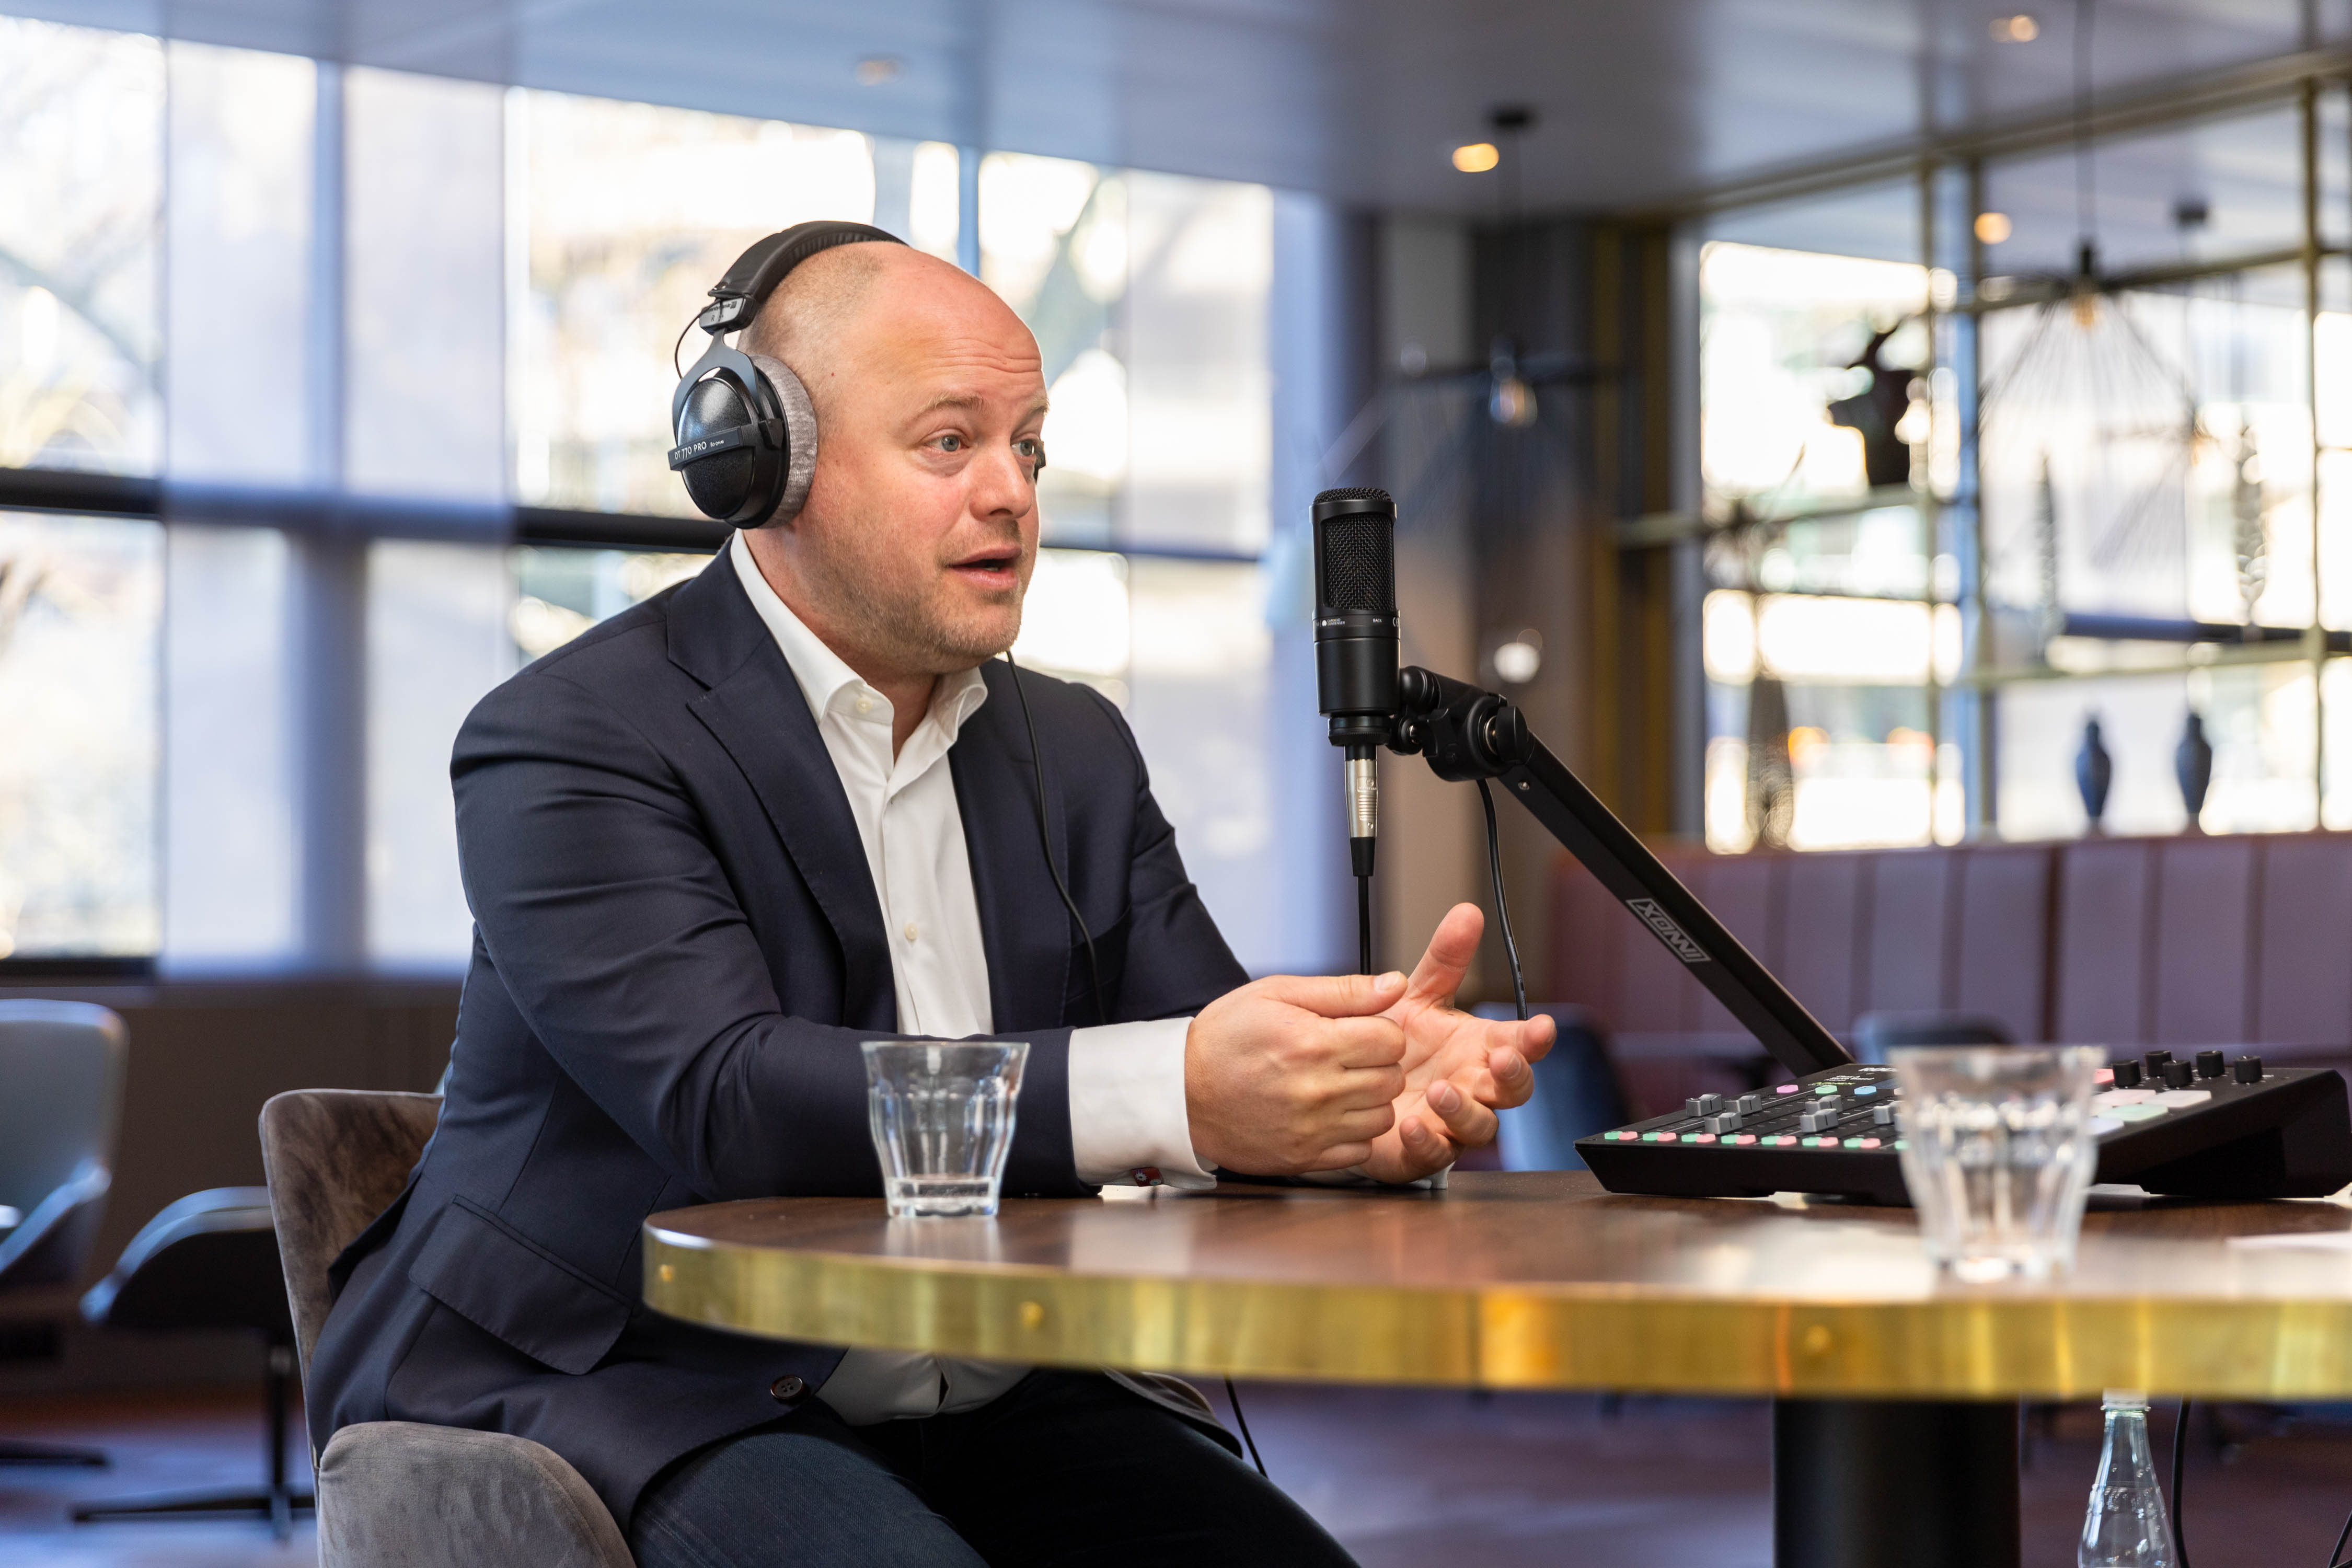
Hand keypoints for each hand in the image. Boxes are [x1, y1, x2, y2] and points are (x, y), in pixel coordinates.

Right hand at [1184, 971, 1408, 1175]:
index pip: (1391, 1039)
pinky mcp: (1305, 1158)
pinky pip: (1360, 1150)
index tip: (1360, 1031)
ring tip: (1340, 1085)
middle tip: (1350, 1057)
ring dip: (1371, 1099)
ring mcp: (1312, 1129)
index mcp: (1313, 1043)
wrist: (1180, 1093)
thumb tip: (1394, 984)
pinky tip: (1330, 1114)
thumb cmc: (1223, 1038)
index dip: (1381, 1030)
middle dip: (1379, 1063)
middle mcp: (1317, 1090)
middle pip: (1392, 1078)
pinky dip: (1354, 1133)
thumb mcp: (1276, 993)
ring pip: (1383, 1116)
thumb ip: (1343, 991)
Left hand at [1354, 903, 1555, 1183]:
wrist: (1354, 1086)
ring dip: (1464, 1110)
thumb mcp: (1419, 996)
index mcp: (1479, 1048)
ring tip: (1440, 1092)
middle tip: (1501, 1061)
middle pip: (1514, 1089)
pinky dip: (1426, 1141)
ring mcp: (1452, 1122)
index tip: (1542, 1028)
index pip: (1519, 1043)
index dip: (1534, 1039)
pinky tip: (1410, 1124)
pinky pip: (1434, 1153)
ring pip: (1480, 1126)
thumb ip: (1445, 959)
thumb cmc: (1399, 1044)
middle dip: (1513, 1075)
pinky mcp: (1421, 1150)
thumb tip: (1467, 912)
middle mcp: (1473, 1086)